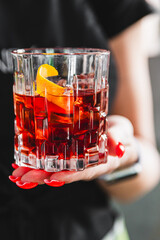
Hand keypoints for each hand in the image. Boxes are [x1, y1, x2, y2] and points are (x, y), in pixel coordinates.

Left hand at [9, 115, 137, 188]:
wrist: (117, 138)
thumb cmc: (121, 136)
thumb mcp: (124, 133)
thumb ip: (120, 138)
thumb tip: (118, 147)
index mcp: (100, 163)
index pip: (84, 172)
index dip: (68, 176)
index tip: (52, 178)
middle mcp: (86, 165)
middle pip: (64, 173)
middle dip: (43, 176)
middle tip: (23, 176)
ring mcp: (77, 161)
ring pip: (55, 169)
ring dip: (36, 171)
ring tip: (17, 172)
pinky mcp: (70, 154)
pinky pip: (54, 160)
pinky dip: (38, 162)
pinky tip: (23, 162)